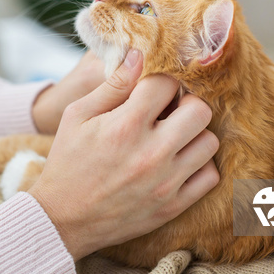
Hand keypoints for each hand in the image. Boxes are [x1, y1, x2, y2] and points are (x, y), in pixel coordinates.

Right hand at [28, 50, 219, 260]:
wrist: (63, 218)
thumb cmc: (68, 161)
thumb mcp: (78, 116)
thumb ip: (112, 85)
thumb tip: (139, 55)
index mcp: (126, 126)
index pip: (167, 84)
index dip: (161, 80)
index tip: (153, 88)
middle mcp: (152, 152)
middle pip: (199, 110)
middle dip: (185, 102)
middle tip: (169, 109)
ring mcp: (166, 181)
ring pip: (210, 142)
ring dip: (194, 133)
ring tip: (174, 135)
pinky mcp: (173, 205)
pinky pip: (210, 176)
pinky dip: (199, 165)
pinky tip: (179, 161)